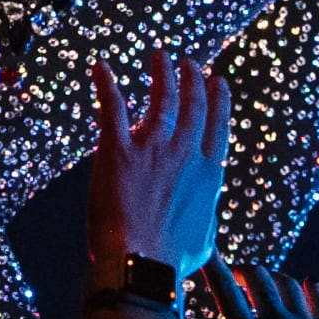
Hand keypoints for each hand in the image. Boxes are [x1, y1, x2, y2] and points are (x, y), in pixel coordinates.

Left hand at [85, 51, 229, 287]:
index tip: (218, 82)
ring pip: (161, 99)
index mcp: (209, 176)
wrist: (142, 264)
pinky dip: (106, 84)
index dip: (219, 102)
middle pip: (194, 106)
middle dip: (192, 80)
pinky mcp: (118, 150)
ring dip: (161, 74)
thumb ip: (204, 220)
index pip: (217, 128)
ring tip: (160, 55)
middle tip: (189, 62)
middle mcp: (186, 155)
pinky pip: (112, 108)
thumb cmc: (171, 261)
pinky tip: (100, 67)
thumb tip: (207, 222)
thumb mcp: (203, 239)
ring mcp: (153, 149)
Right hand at [204, 257, 318, 318]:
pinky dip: (313, 288)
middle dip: (243, 269)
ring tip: (266, 280)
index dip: (214, 266)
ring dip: (274, 277)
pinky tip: (309, 282)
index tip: (207, 252)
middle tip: (235, 274)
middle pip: (258, 278)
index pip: (225, 290)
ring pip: (289, 283)